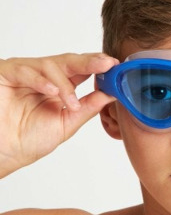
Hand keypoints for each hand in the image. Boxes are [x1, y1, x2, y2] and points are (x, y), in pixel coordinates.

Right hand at [0, 53, 118, 176]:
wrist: (4, 153)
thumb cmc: (29, 139)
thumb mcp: (67, 123)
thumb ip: (87, 107)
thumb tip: (112, 94)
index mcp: (59, 86)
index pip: (81, 69)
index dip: (98, 66)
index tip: (116, 66)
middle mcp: (42, 75)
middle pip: (69, 61)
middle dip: (90, 62)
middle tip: (107, 64)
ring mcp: (24, 72)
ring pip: (50, 65)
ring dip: (64, 84)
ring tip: (71, 103)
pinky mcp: (6, 73)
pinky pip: (25, 70)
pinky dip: (40, 81)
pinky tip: (52, 92)